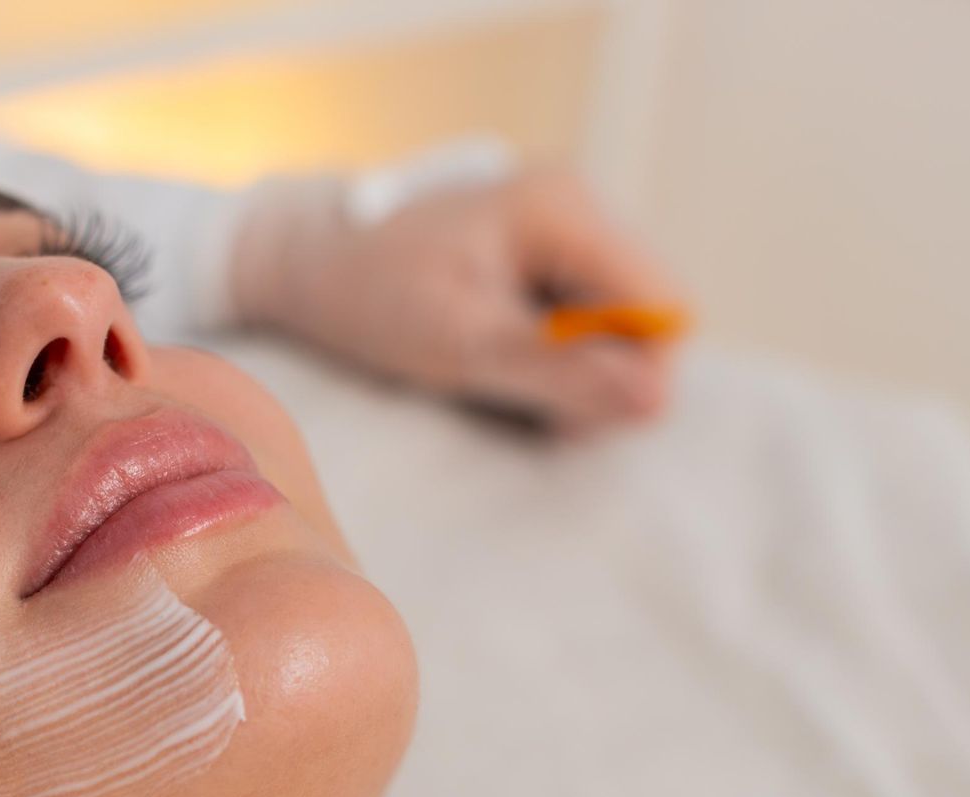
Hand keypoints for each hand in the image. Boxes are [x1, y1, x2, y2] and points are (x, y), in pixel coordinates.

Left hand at [231, 163, 681, 435]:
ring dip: (577, 372)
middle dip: (604, 376)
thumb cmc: (368, 297)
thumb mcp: (459, 345)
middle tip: (529, 410)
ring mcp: (564, 229)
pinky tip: (503, 365)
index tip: (567, 415)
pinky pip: (583, 322)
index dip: (634, 374)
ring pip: (619, 326)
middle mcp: (578, 207)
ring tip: (503, 383)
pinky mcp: (545, 258)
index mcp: (565, 209)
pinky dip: (553, 358)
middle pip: (647, 318)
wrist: (306, 264)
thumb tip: (657, 403)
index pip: (663, 309)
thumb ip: (556, 372)